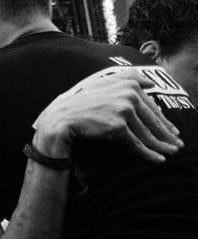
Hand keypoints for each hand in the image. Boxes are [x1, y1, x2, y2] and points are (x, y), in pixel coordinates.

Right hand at [33, 67, 181, 162]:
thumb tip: (150, 83)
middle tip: (178, 143)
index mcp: (128, 83)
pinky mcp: (119, 127)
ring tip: (173, 152)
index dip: (162, 119)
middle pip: (153, 119)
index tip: (171, 129)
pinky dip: (149, 153)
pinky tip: (159, 159)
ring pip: (148, 132)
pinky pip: (137, 143)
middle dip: (167, 133)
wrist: (62, 118)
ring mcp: (125, 110)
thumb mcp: (102, 84)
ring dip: (163, 145)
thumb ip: (127, 78)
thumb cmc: (80, 103)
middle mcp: (130, 94)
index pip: (150, 105)